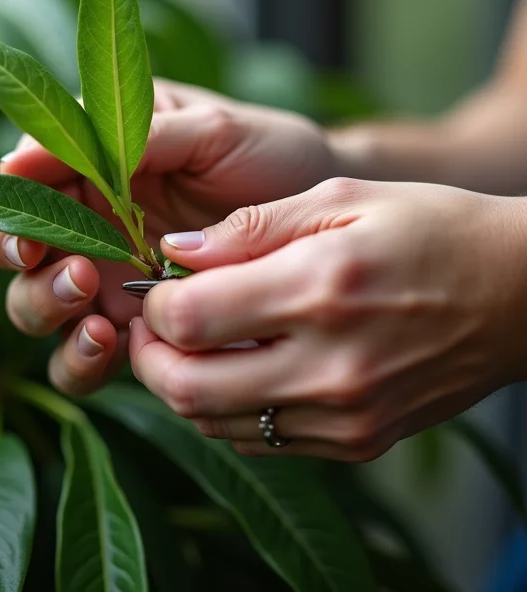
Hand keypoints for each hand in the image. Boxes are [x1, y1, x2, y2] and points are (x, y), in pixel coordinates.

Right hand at [0, 79, 337, 394]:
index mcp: (94, 165)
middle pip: (17, 256)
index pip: (25, 189)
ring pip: (38, 308)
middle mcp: (88, 222)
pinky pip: (84, 353)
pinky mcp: (131, 323)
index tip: (32, 236)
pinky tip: (112, 344)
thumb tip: (21, 155)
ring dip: (48, 313)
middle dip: (30, 270)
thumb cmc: (266, 151)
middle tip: (77, 273)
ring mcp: (105, 277)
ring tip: (96, 308)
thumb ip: (133, 139)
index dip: (11, 215)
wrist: (319, 214)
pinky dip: (80, 357)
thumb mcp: (209, 131)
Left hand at [133, 178, 526, 460]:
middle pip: (187, 388)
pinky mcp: (356, 442)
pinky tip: (237, 368)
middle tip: (152, 324)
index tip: (159, 284)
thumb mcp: (341, 197)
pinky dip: (226, 409)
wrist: (517, 294)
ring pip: (214, 423)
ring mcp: (345, 415)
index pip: (191, 317)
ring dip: (181, 385)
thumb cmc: (428, 229)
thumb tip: (175, 251)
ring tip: (191, 344)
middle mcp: (330, 365)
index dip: (156, 303)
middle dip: (148, 356)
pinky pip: (259, 441)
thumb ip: (249, 227)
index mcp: (320, 288)